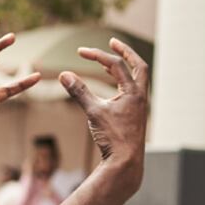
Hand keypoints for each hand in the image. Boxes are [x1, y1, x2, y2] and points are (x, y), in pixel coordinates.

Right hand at [61, 39, 149, 167]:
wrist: (126, 163)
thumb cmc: (113, 138)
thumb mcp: (94, 112)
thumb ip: (79, 92)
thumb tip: (64, 74)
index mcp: (134, 92)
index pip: (116, 65)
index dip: (98, 55)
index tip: (80, 52)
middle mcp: (141, 96)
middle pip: (139, 65)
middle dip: (126, 52)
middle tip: (113, 42)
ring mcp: (141, 106)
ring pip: (138, 79)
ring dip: (125, 67)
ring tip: (109, 62)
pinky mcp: (136, 115)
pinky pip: (133, 91)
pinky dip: (123, 82)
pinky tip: (113, 85)